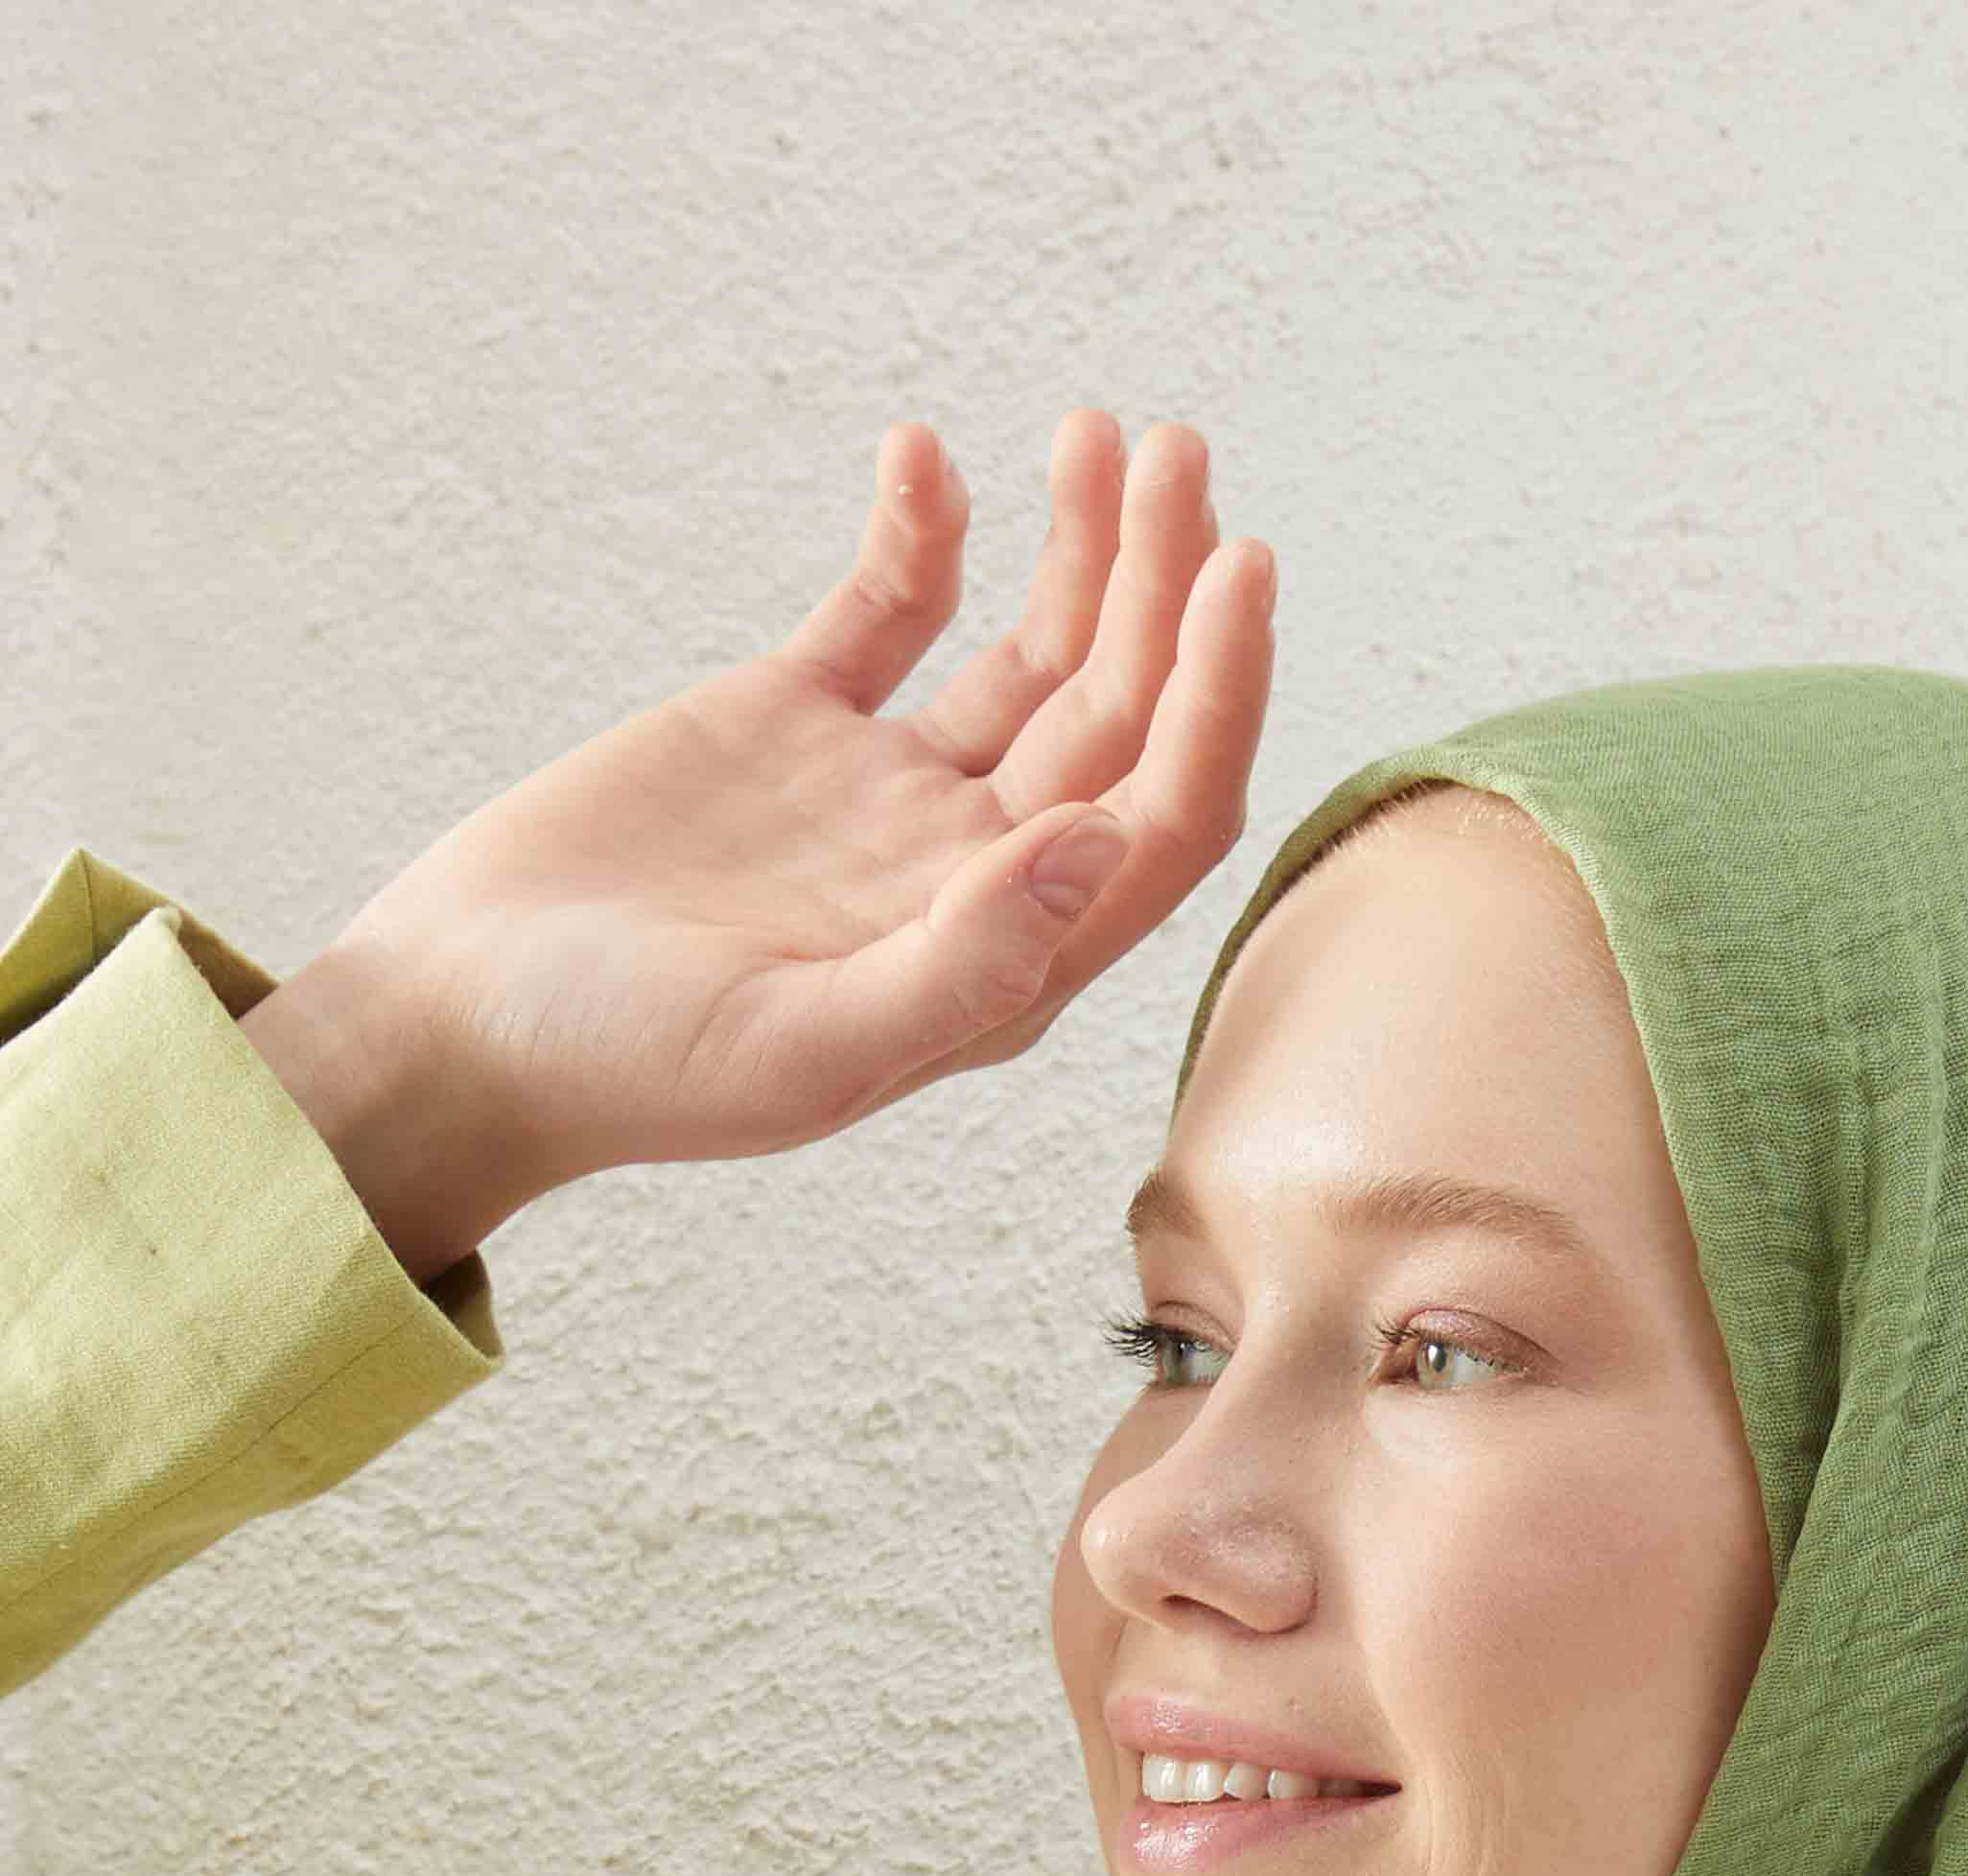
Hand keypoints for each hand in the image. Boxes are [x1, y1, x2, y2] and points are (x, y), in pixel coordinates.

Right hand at [247, 408, 1271, 1258]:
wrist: (458, 1026)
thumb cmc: (624, 1074)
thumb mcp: (799, 1050)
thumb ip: (961, 968)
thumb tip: (1101, 845)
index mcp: (1001, 965)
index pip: (1161, 818)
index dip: (1215, 696)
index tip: (1234, 565)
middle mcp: (968, 876)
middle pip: (1116, 717)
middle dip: (1162, 586)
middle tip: (1180, 452)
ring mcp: (886, 794)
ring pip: (1030, 654)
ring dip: (1081, 549)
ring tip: (1104, 434)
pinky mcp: (792, 723)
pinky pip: (888, 608)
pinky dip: (919, 531)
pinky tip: (924, 455)